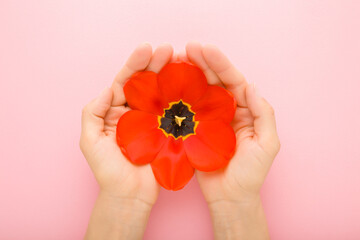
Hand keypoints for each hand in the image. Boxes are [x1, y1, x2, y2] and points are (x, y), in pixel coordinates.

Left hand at [80, 42, 174, 238]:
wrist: (130, 195)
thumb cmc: (108, 171)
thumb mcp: (90, 141)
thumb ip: (92, 113)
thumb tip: (108, 88)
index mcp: (115, 110)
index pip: (125, 82)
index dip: (135, 65)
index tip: (146, 49)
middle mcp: (136, 112)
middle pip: (146, 83)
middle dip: (156, 64)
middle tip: (168, 50)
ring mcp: (153, 121)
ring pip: (162, 93)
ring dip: (171, 75)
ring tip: (182, 60)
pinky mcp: (168, 131)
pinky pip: (175, 111)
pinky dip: (182, 97)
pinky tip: (190, 83)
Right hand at [184, 42, 279, 238]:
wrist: (230, 197)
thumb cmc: (251, 174)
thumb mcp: (267, 144)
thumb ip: (263, 114)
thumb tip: (251, 87)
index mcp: (245, 109)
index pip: (233, 80)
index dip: (220, 63)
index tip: (205, 49)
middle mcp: (227, 110)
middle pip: (215, 81)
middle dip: (202, 63)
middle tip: (186, 49)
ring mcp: (209, 120)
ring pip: (199, 92)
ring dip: (189, 75)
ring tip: (175, 61)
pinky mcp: (195, 131)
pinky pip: (187, 110)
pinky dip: (178, 97)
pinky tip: (169, 85)